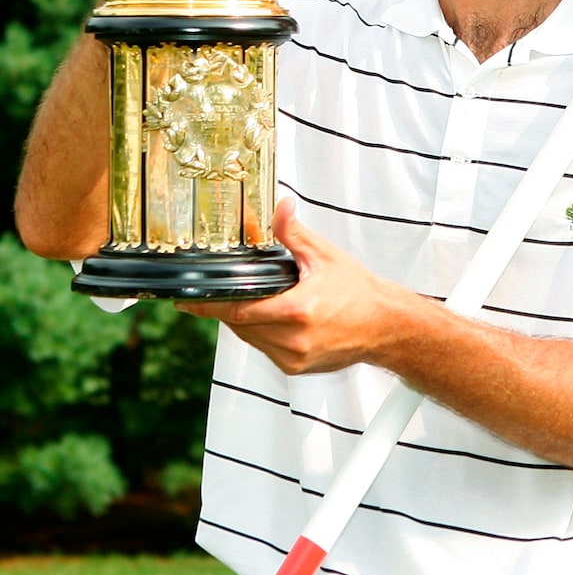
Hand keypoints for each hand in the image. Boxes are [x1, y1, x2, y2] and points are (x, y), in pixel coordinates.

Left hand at [176, 199, 405, 374]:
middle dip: (227, 310)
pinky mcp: (296, 368)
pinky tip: (272, 318)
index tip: (187, 304)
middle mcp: (294, 339)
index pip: (239, 312)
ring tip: (253, 302)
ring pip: (250, 340)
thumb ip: (293, 232)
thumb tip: (280, 206)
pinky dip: (261, 334)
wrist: (384, 325)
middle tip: (215, 296)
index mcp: (298, 311)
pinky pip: (265, 350)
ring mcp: (294, 358)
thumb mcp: (324, 256)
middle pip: (241, 327)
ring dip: (244, 322)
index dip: (209, 308)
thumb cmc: (358, 292)